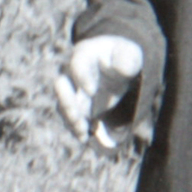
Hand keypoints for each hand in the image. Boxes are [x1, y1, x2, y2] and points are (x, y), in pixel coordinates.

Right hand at [52, 35, 144, 152]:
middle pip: (60, 85)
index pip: (78, 64)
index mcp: (85, 54)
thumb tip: (120, 68)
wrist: (118, 70)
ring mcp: (71, 91)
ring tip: (83, 131)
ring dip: (71, 119)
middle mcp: (72, 73)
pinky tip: (85, 137)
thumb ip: (127, 59)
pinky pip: (69, 118)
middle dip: (67, 101)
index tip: (92, 91)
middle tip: (78, 115)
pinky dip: (75, 128)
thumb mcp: (131, 55)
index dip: (82, 77)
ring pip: (63, 105)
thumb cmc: (123, 58)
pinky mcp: (74, 107)